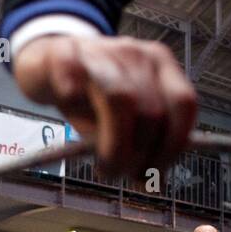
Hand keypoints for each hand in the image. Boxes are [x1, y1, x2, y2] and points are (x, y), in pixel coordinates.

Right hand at [13, 34, 196, 176]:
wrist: (47, 62)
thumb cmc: (89, 95)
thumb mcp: (120, 117)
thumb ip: (142, 140)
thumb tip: (153, 180)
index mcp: (159, 65)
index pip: (183, 104)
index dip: (173, 145)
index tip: (156, 173)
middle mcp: (135, 54)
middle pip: (151, 110)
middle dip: (140, 153)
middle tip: (122, 173)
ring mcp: (99, 51)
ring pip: (119, 99)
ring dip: (114, 144)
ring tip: (104, 166)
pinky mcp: (62, 52)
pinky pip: (71, 70)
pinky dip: (72, 91)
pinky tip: (70, 105)